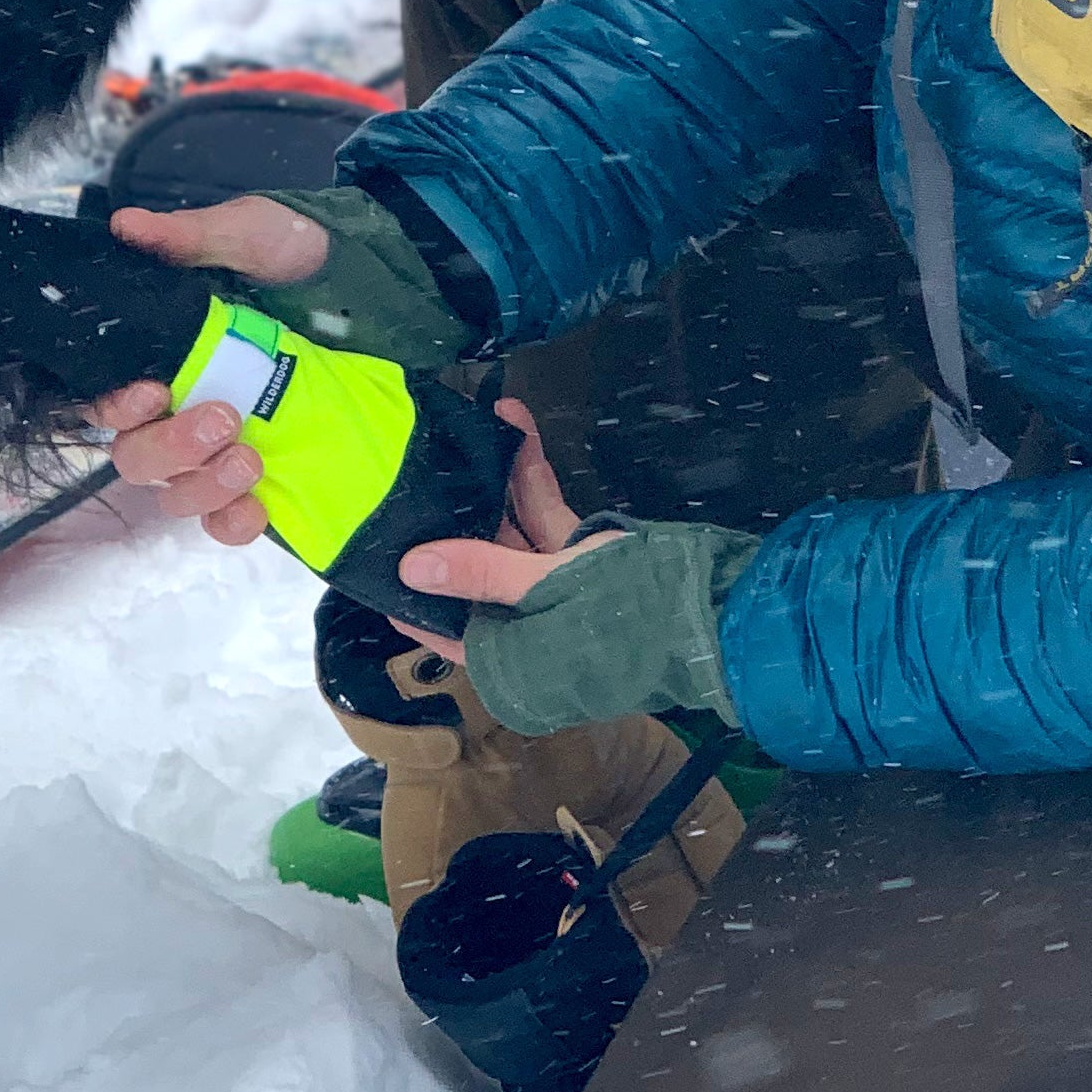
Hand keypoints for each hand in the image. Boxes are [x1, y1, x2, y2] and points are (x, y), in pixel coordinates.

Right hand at [83, 197, 334, 542]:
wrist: (365, 282)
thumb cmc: (293, 253)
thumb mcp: (248, 234)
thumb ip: (191, 236)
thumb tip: (128, 225)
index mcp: (162, 358)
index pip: (110, 403)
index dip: (117, 407)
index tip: (152, 391)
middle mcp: (180, 409)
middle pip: (138, 458)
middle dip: (171, 447)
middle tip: (224, 418)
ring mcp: (221, 447)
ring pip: (179, 494)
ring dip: (204, 487)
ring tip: (250, 459)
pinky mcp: (265, 474)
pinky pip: (229, 521)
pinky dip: (234, 523)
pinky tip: (257, 509)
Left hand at [390, 399, 625, 659]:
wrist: (715, 609)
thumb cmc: (626, 615)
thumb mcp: (546, 589)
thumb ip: (480, 573)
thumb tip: (411, 566)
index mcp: (508, 660)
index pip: (442, 627)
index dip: (411, 592)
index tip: (376, 548)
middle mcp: (525, 630)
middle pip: (474, 572)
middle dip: (454, 516)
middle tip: (418, 471)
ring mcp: (556, 593)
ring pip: (512, 537)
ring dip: (496, 485)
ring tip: (468, 430)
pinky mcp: (584, 561)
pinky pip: (548, 520)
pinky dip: (533, 480)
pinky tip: (518, 430)